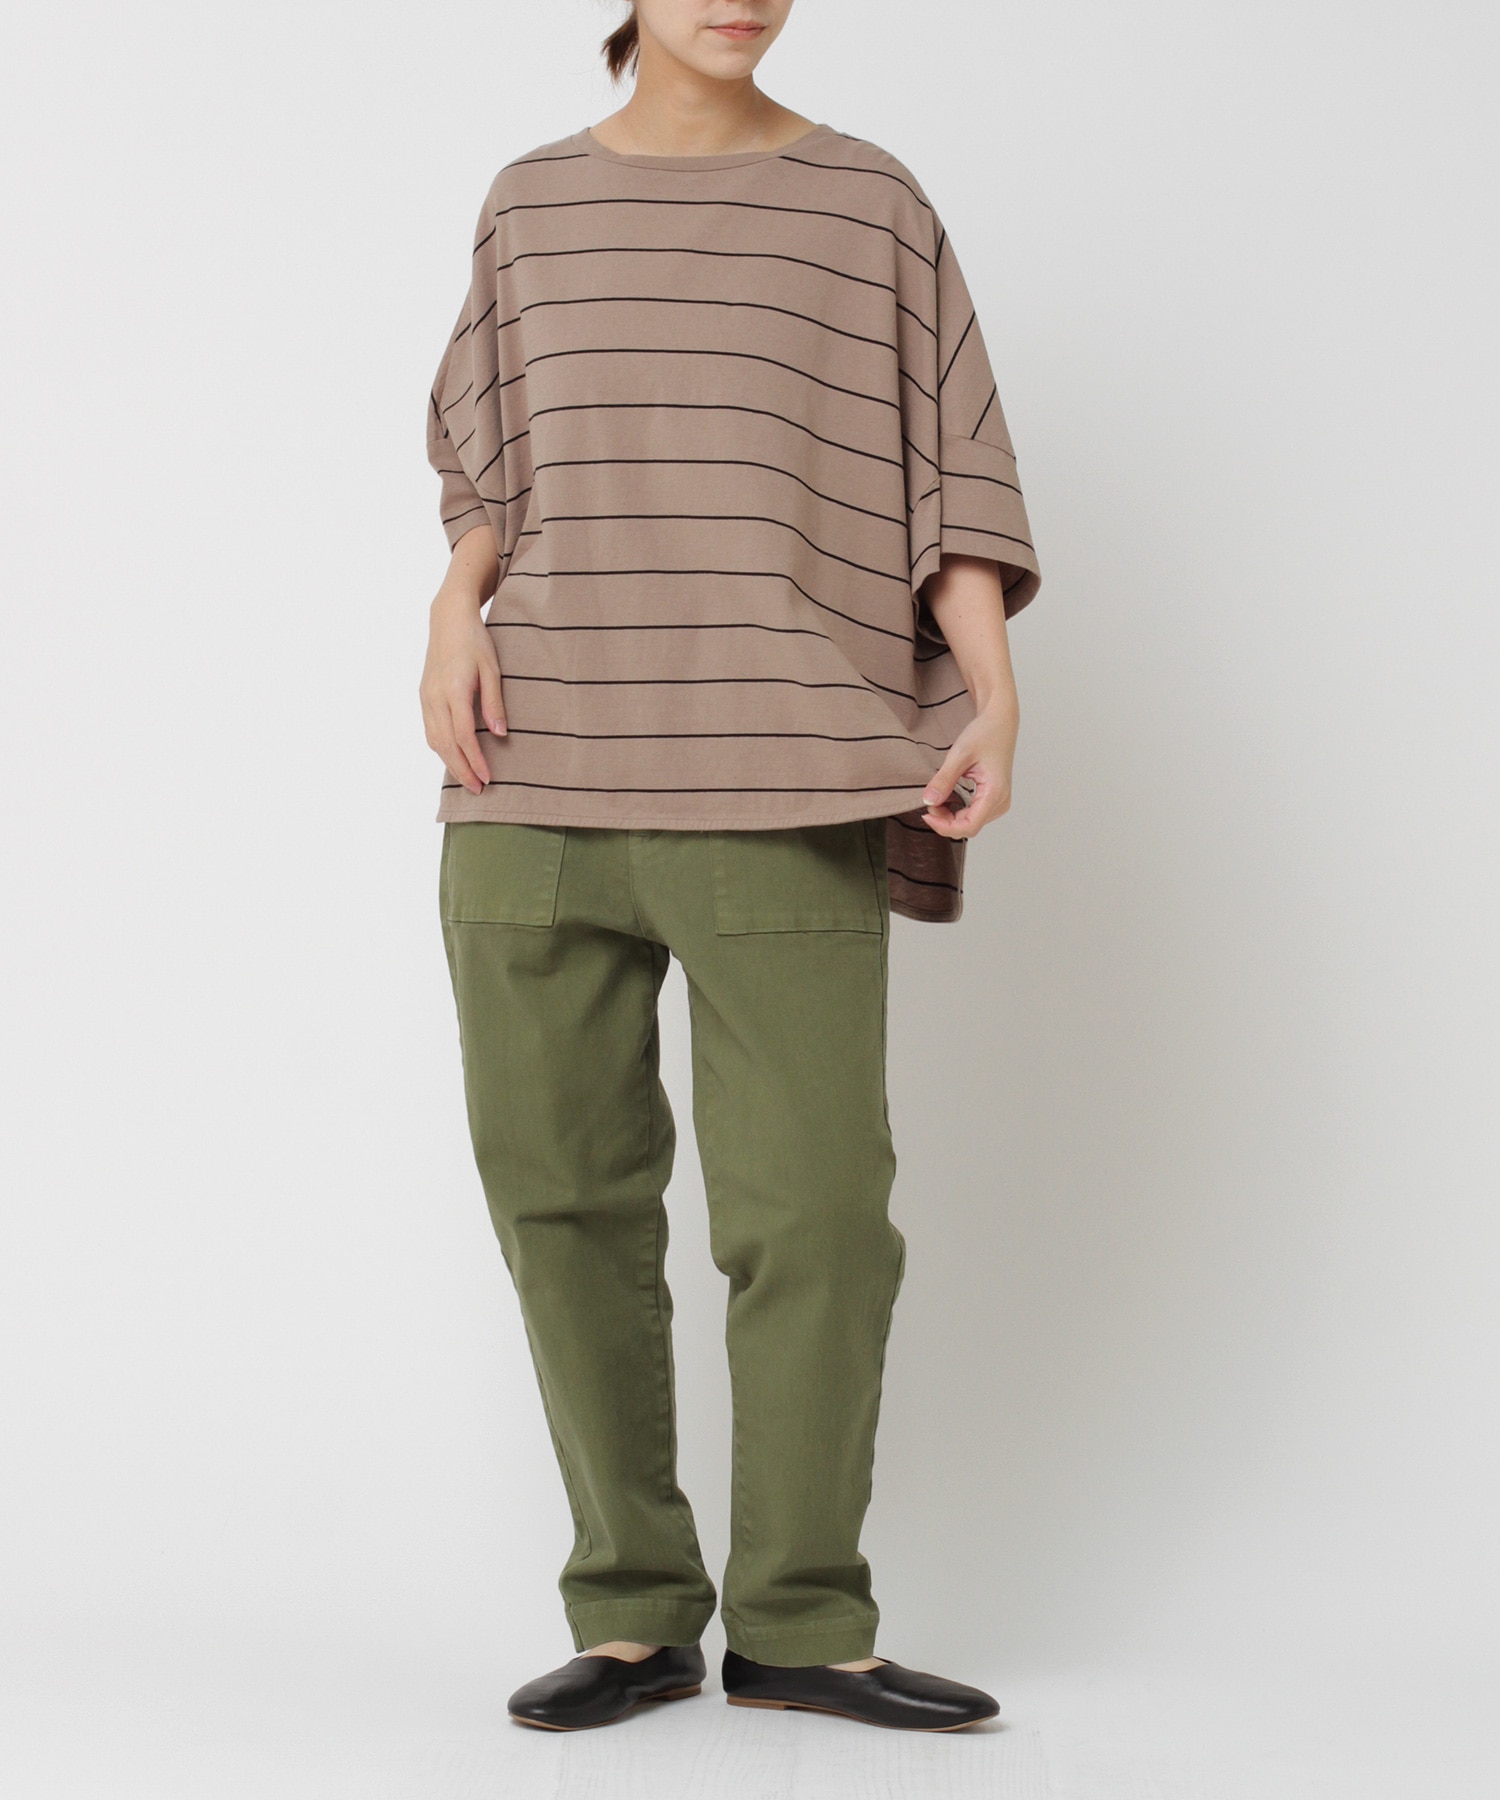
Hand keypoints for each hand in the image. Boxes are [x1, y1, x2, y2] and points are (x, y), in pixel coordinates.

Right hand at [419, 584, 506, 795]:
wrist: (447, 619)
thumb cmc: (474, 641)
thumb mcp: (493, 668)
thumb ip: (494, 702)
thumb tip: (500, 735)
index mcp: (454, 690)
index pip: (463, 735)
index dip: (475, 760)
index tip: (488, 777)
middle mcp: (435, 697)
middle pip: (445, 744)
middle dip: (462, 770)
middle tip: (478, 790)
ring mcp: (426, 697)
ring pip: (434, 740)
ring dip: (450, 763)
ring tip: (467, 780)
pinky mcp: (424, 697)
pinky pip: (430, 730)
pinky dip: (441, 749)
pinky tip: (453, 758)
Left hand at [919, 692, 1018, 838]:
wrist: (999, 722)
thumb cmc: (985, 734)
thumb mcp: (960, 755)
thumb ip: (944, 780)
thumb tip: (929, 802)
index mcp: (995, 793)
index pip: (969, 826)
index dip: (945, 826)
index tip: (926, 814)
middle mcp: (1001, 801)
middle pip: (969, 827)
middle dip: (945, 820)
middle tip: (930, 800)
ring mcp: (999, 801)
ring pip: (970, 822)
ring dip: (950, 816)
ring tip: (938, 795)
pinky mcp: (994, 798)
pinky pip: (973, 814)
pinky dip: (957, 810)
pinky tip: (947, 797)